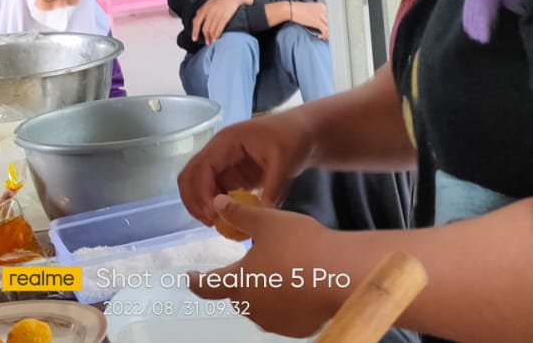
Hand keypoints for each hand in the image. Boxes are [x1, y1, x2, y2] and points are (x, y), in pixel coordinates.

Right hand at [178, 109, 315, 224]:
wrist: (302, 132)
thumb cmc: (293, 139)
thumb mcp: (285, 162)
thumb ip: (272, 189)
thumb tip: (262, 216)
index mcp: (228, 141)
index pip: (203, 166)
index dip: (202, 191)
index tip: (213, 214)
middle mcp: (219, 150)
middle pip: (191, 174)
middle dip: (194, 199)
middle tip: (209, 222)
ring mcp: (223, 162)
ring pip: (197, 183)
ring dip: (200, 203)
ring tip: (215, 223)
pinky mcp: (230, 173)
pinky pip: (212, 189)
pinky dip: (213, 204)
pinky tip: (225, 218)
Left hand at [189, 196, 341, 337]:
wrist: (342, 274)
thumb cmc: (298, 245)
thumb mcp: (266, 222)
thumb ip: (239, 214)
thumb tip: (217, 203)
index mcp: (238, 284)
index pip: (208, 287)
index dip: (196, 282)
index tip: (190, 277)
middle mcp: (252, 309)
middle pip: (238, 295)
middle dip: (241, 281)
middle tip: (256, 261)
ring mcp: (276, 322)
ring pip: (262, 306)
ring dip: (265, 292)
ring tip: (283, 271)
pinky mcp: (298, 329)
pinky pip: (285, 314)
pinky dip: (287, 302)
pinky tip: (301, 286)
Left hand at [194, 0, 250, 44]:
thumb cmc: (221, 0)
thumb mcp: (209, 3)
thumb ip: (201, 11)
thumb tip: (195, 20)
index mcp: (205, 8)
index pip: (197, 22)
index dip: (195, 32)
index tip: (194, 39)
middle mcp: (210, 12)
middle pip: (205, 28)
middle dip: (205, 37)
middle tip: (207, 42)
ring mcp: (217, 15)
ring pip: (212, 30)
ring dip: (211, 38)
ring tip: (212, 41)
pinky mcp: (225, 17)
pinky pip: (219, 29)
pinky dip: (217, 35)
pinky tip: (217, 38)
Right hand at [289, 1, 328, 38]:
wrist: (291, 9)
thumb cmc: (299, 9)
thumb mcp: (311, 8)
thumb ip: (318, 13)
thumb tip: (322, 21)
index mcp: (322, 6)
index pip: (332, 16)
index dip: (331, 24)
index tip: (328, 28)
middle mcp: (323, 9)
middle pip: (333, 21)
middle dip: (331, 28)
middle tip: (327, 33)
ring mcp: (320, 15)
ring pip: (330, 26)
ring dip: (328, 33)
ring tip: (324, 36)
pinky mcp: (316, 21)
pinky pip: (325, 30)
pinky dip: (324, 35)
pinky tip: (320, 37)